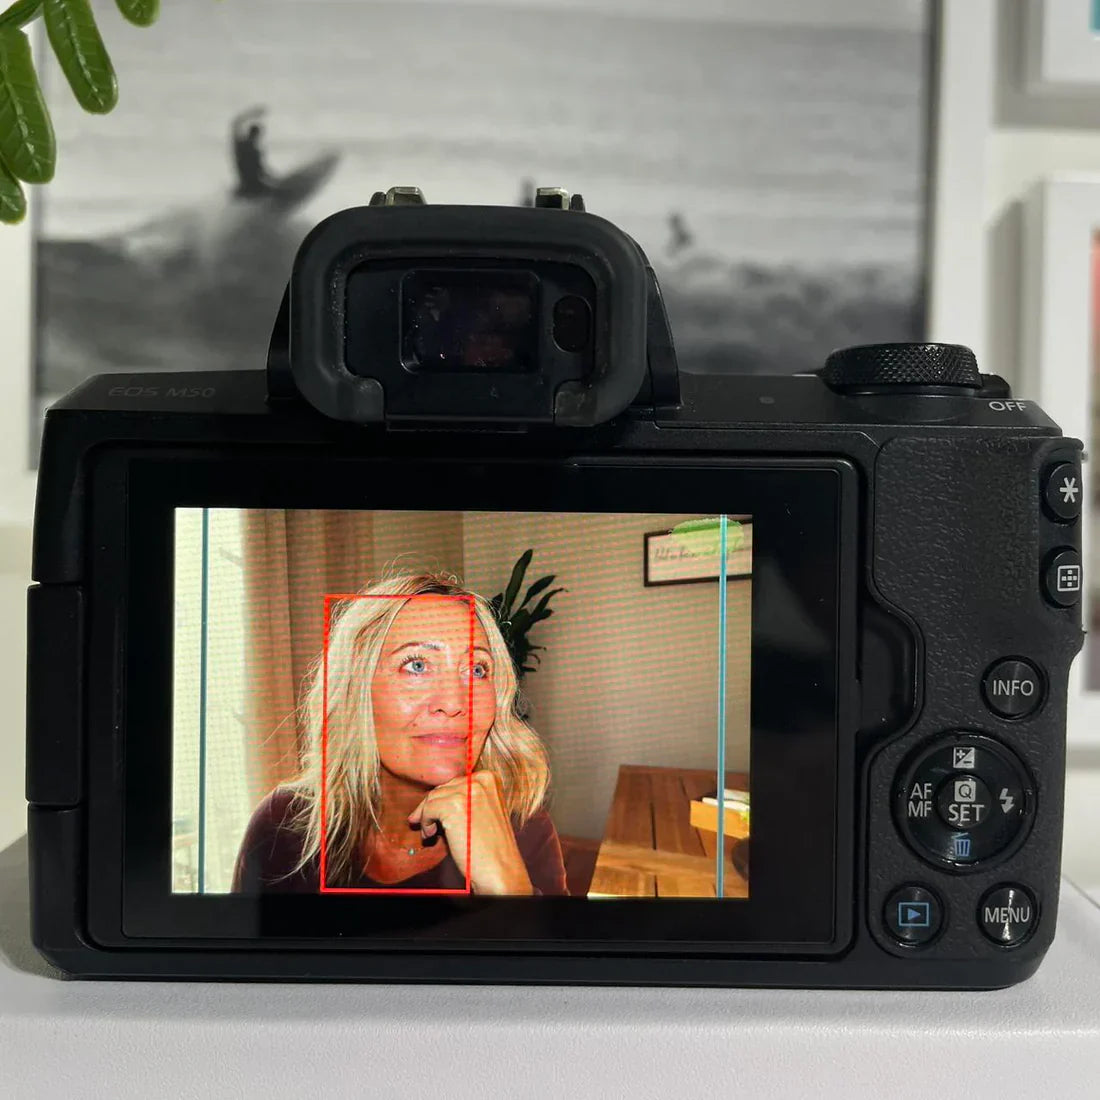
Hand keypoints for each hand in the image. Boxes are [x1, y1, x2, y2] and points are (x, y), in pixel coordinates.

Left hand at [408, 771, 532, 894]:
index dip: (443, 798)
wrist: (500, 869)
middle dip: (432, 806)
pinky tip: (432, 835)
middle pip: (443, 788)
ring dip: (427, 816)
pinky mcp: (454, 806)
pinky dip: (426, 823)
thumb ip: (468, 799)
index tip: (434, 812)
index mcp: (489, 779)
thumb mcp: (484, 811)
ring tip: (431, 832)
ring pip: (433, 797)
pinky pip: (428, 809)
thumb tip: (438, 797)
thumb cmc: (491, 846)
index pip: (456, 782)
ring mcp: (467, 791)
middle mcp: (480, 780)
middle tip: (425, 822)